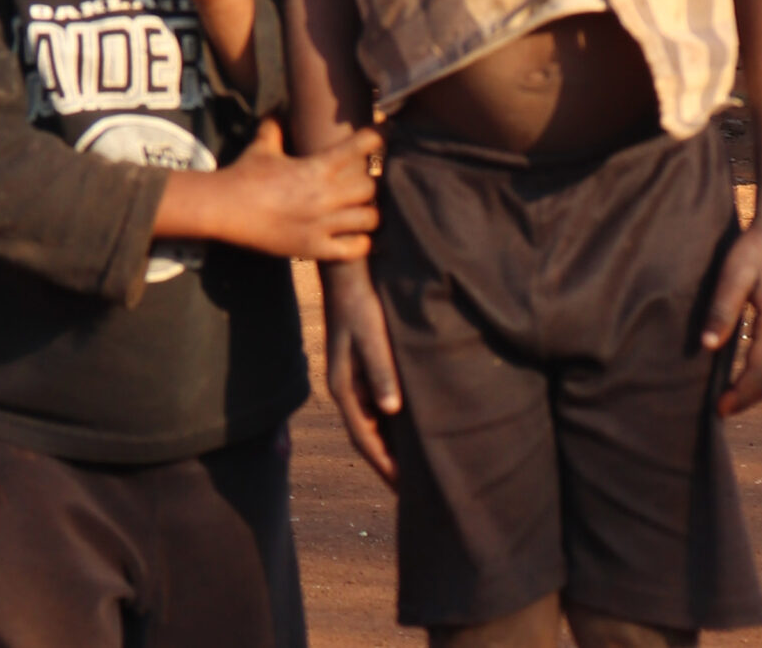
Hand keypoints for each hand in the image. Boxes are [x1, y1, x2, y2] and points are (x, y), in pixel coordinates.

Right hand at [160, 119, 379, 259]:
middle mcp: (325, 195)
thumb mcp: (262, 146)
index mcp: (317, 167)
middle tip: (366, 183)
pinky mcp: (314, 248)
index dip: (378, 137)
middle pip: (371, 187)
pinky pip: (353, 249)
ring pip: (369, 218)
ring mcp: (321, 224)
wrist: (224, 209)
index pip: (361, 147)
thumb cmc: (244, 174)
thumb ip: (275, 127)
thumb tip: (278, 110)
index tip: (384, 133)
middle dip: (371, 184)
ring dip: (370, 213)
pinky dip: (361, 243)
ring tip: (364, 210)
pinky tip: (358, 237)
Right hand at [321, 258, 402, 486]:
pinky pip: (379, 404)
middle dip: (388, 463)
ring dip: (392, 445)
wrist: (348, 272)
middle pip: (368, 436)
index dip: (385, 466)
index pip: (365, 440)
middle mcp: (347, 389)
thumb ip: (382, 372)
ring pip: (374, 422)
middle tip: (414, 490)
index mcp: (345, 389)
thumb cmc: (362, 303)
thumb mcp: (372, 337)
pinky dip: (393, 423)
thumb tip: (392, 411)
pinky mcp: (362, 366)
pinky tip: (412, 426)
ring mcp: (353, 379)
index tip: (406, 490)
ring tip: (416, 467)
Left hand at [701, 214, 761, 416]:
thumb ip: (722, 309)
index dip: (741, 394)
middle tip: (723, 410)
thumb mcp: (734, 273)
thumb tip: (708, 346)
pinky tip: (751, 373)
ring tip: (734, 398)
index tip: (719, 408)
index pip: (761, 371)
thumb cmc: (757, 245)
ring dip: (761, 389)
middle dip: (750, 398)